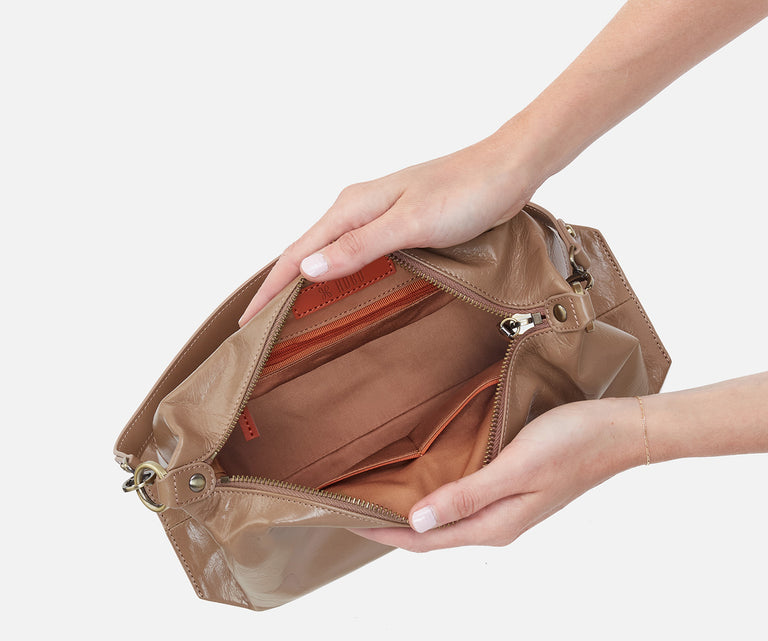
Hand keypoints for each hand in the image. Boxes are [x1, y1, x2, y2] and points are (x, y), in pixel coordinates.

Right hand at [238, 129, 539, 325]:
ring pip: (325, 253)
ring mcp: (375, 216)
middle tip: (256, 328)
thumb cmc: (466, 193)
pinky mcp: (394, 225)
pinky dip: (332, 274)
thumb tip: (307, 269)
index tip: (246, 324)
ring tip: (283, 314)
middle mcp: (356, 209)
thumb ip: (359, 246)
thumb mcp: (410, 223)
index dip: (269, 291)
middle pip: (304, 253)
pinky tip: (333, 289)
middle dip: (276, 289)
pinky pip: (349, 253)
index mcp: (352, 207)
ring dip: (301, 282)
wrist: (507, 170)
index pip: (296, 255)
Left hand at [350, 396, 643, 551]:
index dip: (383, 532)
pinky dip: (437, 497)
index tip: (345, 519)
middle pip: (430, 535)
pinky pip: (463, 502)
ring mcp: (506, 510)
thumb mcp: (514, 468)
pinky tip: (426, 479)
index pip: (423, 540)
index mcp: (494, 526)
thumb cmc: (571, 444)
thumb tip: (415, 522)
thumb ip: (466, 497)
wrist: (620, 432)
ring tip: (379, 495)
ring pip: (446, 518)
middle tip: (352, 506)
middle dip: (391, 525)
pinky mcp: (512, 491)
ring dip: (413, 513)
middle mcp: (496, 524)